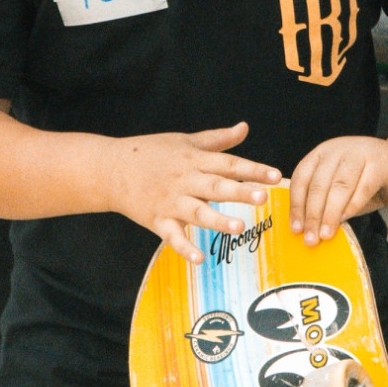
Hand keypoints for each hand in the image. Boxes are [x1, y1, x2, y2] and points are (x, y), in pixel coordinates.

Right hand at [106, 122, 279, 262]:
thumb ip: (218, 139)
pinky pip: (172, 236)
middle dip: (239, 192)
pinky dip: (184, 248)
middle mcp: (185, 180)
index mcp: (195, 160)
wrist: (110, 169)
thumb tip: (245, 127)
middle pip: (216, 186)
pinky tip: (199, 259)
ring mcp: (170, 202)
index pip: (230, 164)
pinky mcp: (156, 220)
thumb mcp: (186, 141)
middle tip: (262, 198)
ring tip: (238, 227)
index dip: (254, 169)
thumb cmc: (152, 152)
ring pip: (197, 212)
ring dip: (217, 220)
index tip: (276, 176)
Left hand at [289, 136, 387, 246]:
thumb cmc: (370, 181)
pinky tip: (345, 221)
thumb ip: (326, 202)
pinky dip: (352, 207)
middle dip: (312, 214)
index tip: (295, 229)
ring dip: (330, 214)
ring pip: (339, 186)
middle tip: (310, 239)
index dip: (296, 205)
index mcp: (323, 154)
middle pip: (319, 184)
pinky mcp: (381, 163)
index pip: (302, 178)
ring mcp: (360, 153)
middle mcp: (338, 149)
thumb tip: (308, 229)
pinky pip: (363, 188)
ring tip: (326, 235)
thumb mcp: (342, 189)